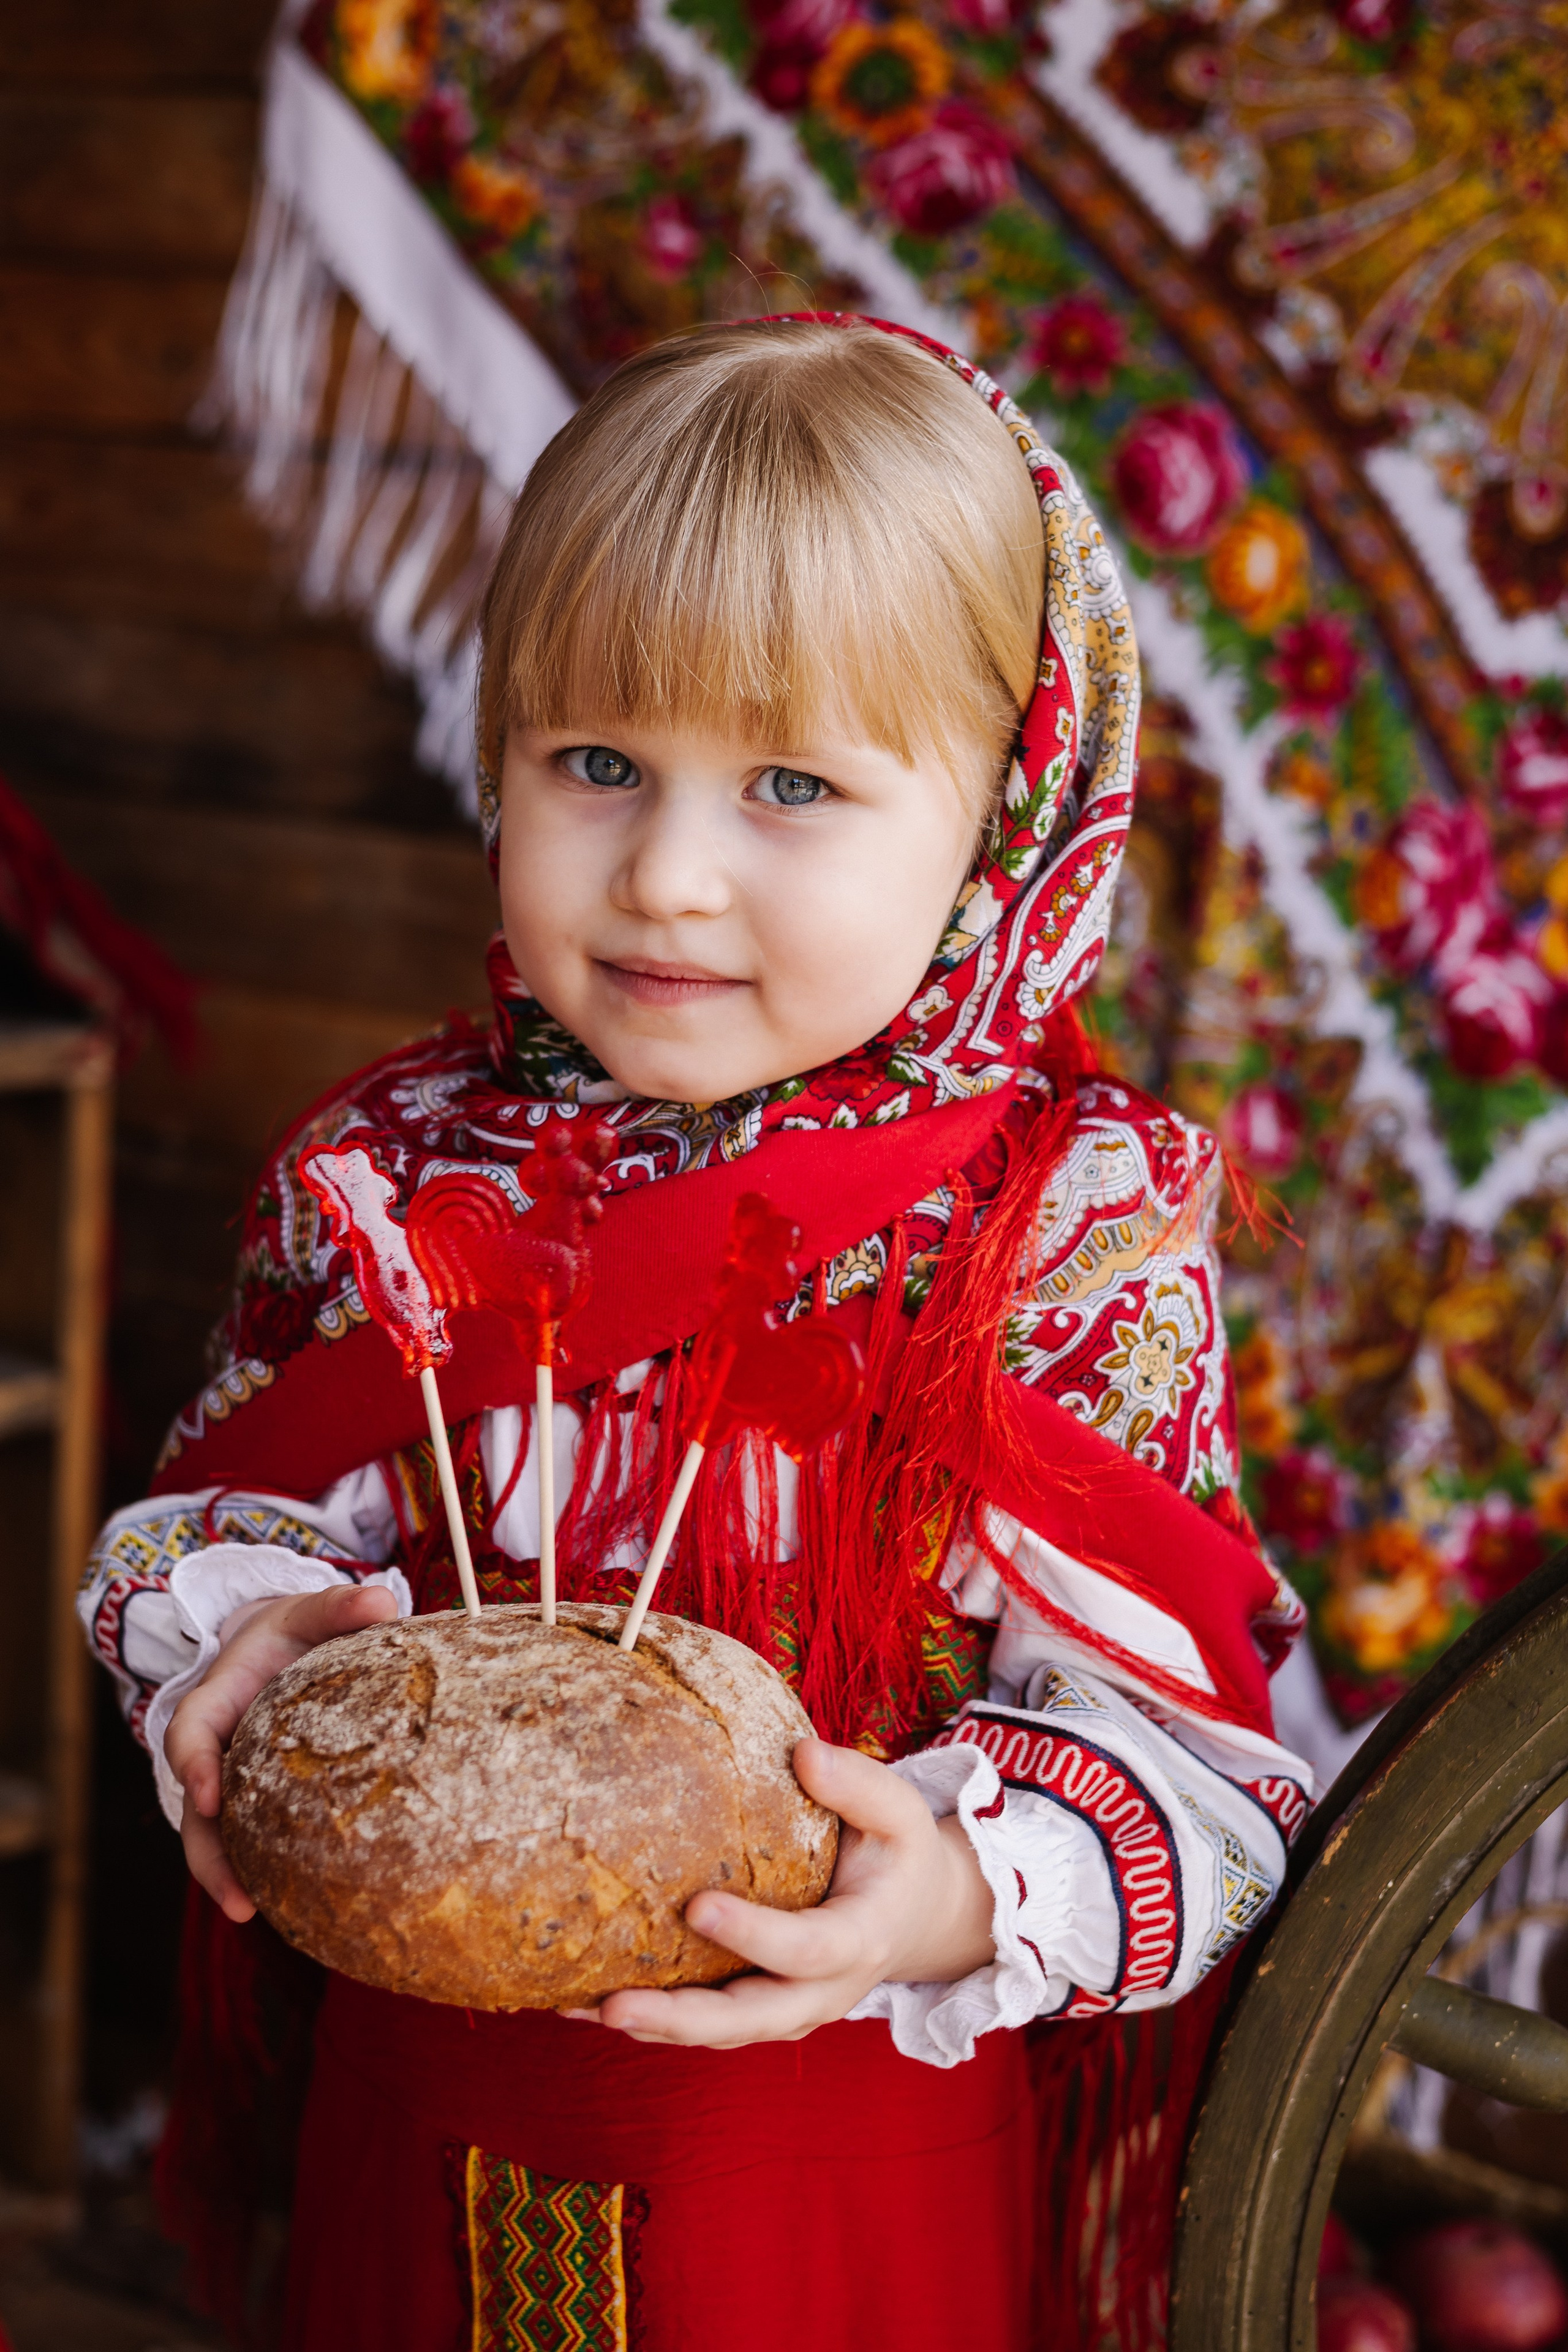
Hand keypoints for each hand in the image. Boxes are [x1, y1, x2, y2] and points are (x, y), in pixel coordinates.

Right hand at [165, 1582, 399, 1923]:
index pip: (191, 1733)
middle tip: (236, 1901)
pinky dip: (264, 1869)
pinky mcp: (255, 1800)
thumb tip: (382, 1602)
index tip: (208, 1797)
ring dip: (229, 1877)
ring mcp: (231, 1780)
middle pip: (195, 1809)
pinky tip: (296, 1903)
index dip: (194, 1766)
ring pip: (217, 1836)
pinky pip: (252, 1838)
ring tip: (253, 1915)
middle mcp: (215, 1748)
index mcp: (215, 1699)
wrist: (282, 1646)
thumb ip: (339, 1606)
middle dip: (208, 1856)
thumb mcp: (309, 1609)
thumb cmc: (294, 1630)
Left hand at [566, 1737, 995, 2048]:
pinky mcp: (760, 2010)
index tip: (697, 1907)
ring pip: (719, 2031)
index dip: (754, 1935)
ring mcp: (790, 2010)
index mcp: (860, 1940)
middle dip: (681, 2018)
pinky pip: (706, 2021)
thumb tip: (803, 1753)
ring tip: (577, 2006)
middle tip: (614, 2005)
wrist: (914, 1916)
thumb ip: (858, 1784)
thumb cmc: (897, 1854)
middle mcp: (824, 1991)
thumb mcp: (900, 1812)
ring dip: (651, 2024)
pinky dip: (651, 2017)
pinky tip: (587, 1999)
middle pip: (750, 2019)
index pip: (806, 1947)